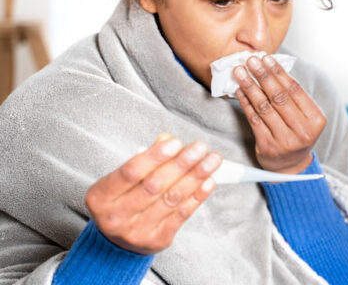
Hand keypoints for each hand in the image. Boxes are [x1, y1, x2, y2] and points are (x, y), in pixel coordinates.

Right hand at [84, 134, 221, 254]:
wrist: (116, 242)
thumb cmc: (122, 200)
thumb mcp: (122, 180)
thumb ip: (145, 160)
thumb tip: (167, 140)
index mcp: (101, 197)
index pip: (130, 172)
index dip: (155, 156)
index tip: (176, 142)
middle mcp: (116, 216)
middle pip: (155, 186)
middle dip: (182, 164)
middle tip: (200, 147)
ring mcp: (137, 231)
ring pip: (172, 199)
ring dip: (196, 176)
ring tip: (212, 160)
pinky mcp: (158, 239)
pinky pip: (182, 214)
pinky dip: (198, 195)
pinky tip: (208, 180)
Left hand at [234, 55, 325, 173]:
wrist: (290, 167)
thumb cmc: (296, 134)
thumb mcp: (304, 117)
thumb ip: (293, 97)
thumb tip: (270, 66)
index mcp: (316, 120)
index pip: (295, 90)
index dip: (279, 72)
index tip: (266, 58)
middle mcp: (302, 130)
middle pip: (279, 97)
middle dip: (263, 75)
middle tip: (251, 60)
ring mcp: (285, 140)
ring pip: (264, 107)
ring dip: (250, 86)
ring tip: (240, 71)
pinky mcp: (268, 146)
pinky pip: (253, 119)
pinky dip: (245, 102)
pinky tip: (239, 90)